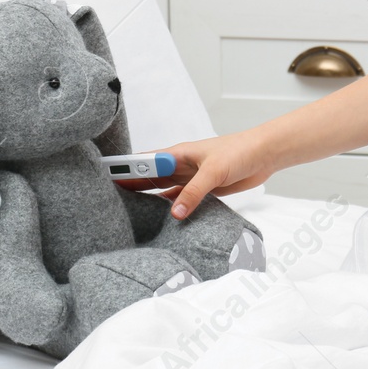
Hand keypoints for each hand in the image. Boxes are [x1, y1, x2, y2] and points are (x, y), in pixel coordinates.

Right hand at [114, 129, 278, 219]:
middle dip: (130, 187)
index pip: (143, 161)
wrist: (264, 154)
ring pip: (162, 189)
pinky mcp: (202, 189)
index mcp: (177, 154)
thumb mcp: (213, 172)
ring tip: (126, 213)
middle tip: (106, 201)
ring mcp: (190, 178)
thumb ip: (193, 192)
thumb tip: (174, 214)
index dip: (123, 169)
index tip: (103, 179)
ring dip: (148, 198)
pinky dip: (170, 208)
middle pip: (148, 177)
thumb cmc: (239, 152)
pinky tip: (159, 217)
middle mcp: (179, 166)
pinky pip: (180, 199)